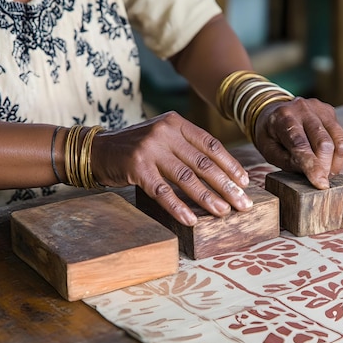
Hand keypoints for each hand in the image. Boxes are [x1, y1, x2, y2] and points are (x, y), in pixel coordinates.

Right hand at [90, 111, 252, 225]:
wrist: (97, 150)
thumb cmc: (137, 148)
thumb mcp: (163, 137)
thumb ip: (187, 147)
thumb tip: (222, 173)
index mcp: (176, 123)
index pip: (211, 145)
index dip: (230, 165)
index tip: (244, 182)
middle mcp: (165, 132)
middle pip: (203, 163)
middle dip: (226, 186)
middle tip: (242, 204)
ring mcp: (150, 150)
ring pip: (186, 178)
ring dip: (207, 198)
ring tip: (223, 213)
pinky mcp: (136, 168)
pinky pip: (163, 192)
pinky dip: (178, 207)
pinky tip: (191, 219)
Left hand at [253, 97, 342, 188]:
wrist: (272, 110)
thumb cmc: (270, 134)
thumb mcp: (269, 151)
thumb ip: (287, 161)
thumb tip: (311, 173)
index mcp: (282, 117)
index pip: (300, 144)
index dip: (312, 165)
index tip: (321, 184)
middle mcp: (302, 109)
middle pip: (323, 143)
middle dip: (324, 167)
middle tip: (319, 180)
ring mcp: (318, 109)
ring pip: (338, 141)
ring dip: (334, 163)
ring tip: (325, 172)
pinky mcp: (330, 112)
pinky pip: (342, 137)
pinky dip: (338, 154)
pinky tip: (329, 160)